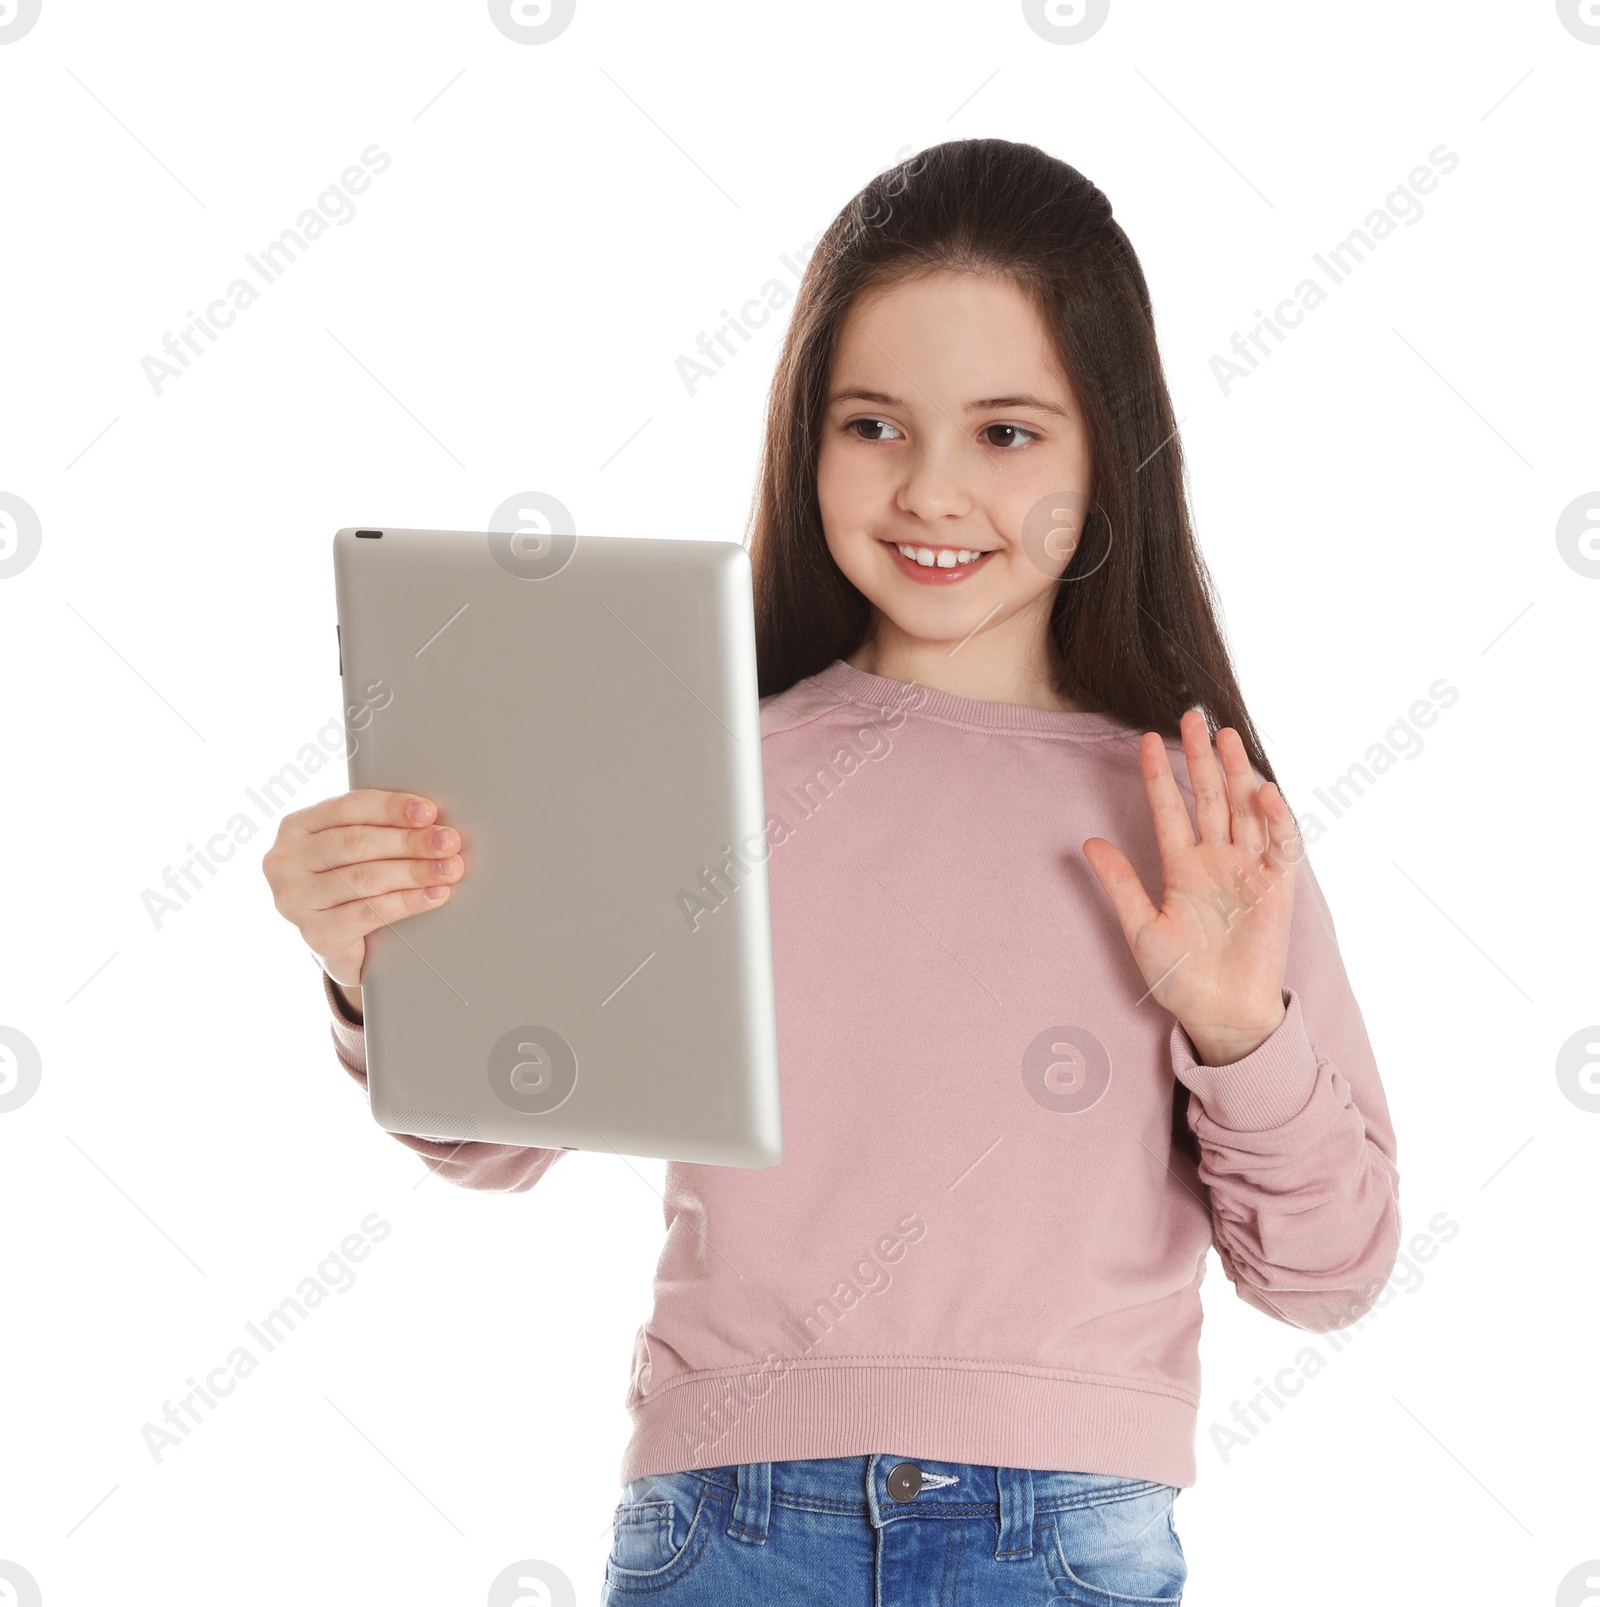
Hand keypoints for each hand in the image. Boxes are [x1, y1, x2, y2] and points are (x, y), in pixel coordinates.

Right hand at [261, 789, 466, 993]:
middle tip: (448, 842)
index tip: (429, 812)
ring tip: (449, 869)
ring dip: (414, 872)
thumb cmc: (351, 881)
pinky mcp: (314, 934)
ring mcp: (295, 900)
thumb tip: (433, 819)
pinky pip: (368, 913)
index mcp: (297, 826)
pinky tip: (433, 896)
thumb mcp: (352, 849)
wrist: (338, 943)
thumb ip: (377, 827)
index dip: (391, 808)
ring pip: (364, 878)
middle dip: (409, 842)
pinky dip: (406, 902)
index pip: (348, 807)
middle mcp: (286, 861)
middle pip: (356, 843)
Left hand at [1081, 711, 1297, 1065]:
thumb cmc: (1179, 977)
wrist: (1221, 1014)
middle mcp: (1216, 860)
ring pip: (1243, 810)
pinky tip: (1262, 790)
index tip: (1143, 740)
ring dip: (1236, 773)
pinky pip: (1278, 845)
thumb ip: (1119, 884)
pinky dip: (1274, 818)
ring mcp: (1248, 870)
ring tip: (1224, 735)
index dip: (1158, 776)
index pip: (1169, 810)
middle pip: (1209, 797)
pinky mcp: (1277, 887)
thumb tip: (1086, 842)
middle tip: (1190, 716)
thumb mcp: (1142, 928)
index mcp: (1182, 867)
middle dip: (1199, 758)